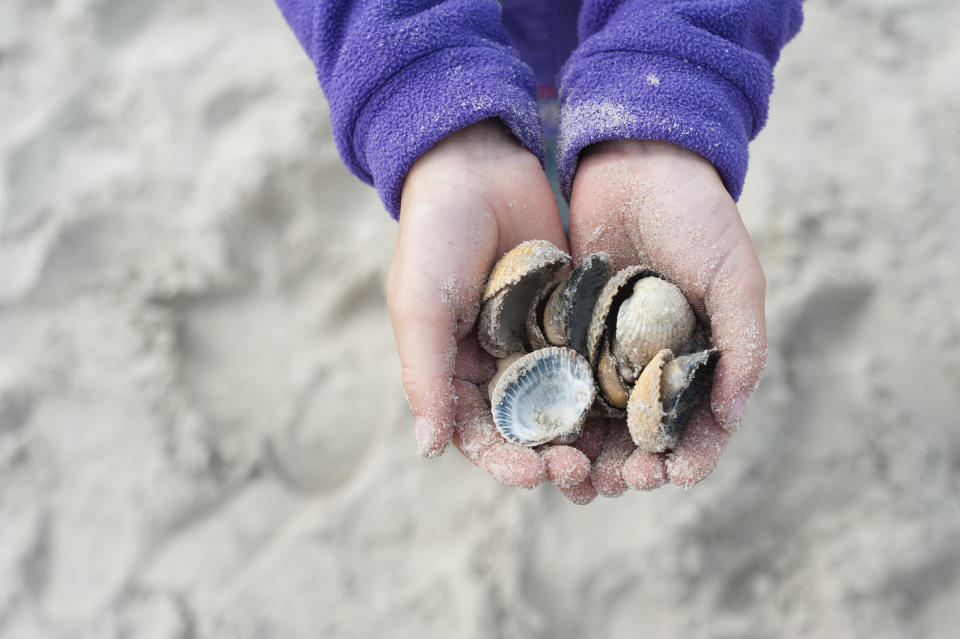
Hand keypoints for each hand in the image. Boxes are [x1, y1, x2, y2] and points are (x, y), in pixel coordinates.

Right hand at [388, 120, 596, 502]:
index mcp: (455, 371)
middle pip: (529, 431)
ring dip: (589, 438)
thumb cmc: (435, 235)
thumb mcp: (419, 304)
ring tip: (613, 459)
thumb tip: (430, 449)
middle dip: (552, 458)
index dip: (503, 460)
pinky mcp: (576, 320)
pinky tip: (637, 408)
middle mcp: (499, 366)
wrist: (478, 164)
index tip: (531, 474)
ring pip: (569, 406)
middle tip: (580, 474)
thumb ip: (424, 374)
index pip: (478, 433)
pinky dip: (614, 391)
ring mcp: (540, 345)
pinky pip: (597, 364)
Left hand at [568, 140, 766, 492]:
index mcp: (698, 359)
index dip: (687, 456)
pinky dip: (549, 412)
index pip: (696, 426)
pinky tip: (538, 434)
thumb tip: (733, 415)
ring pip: (593, 421)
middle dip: (628, 467)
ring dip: (585, 454)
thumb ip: (742, 342)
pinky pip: (555, 381)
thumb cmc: (698, 215)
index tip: (670, 475)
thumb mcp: (734, 275)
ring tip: (572, 474)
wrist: (638, 159)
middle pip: (639, 436)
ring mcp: (603, 350)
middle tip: (614, 484)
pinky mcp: (561, 331)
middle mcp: (649, 364)